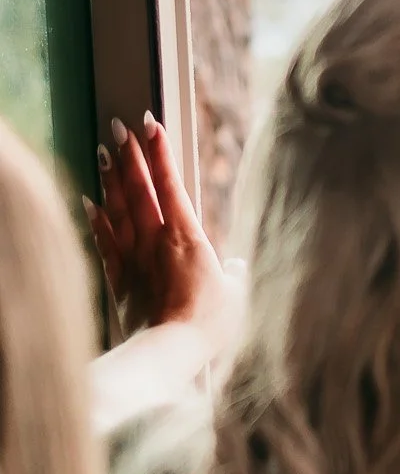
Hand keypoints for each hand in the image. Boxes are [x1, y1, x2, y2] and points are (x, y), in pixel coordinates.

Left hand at [82, 115, 235, 343]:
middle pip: (138, 187)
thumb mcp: (236, 296)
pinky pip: (104, 239)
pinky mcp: (118, 278)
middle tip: (119, 126)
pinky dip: (95, 218)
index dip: (159, 151)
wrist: (169, 349)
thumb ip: (234, 275)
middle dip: (129, 154)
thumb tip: (237, 267)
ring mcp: (132, 256)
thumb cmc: (208, 323)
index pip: (170, 183)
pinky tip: (89, 201)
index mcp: (186, 235)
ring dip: (110, 178)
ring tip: (104, 152)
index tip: (149, 124)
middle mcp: (154, 238)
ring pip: (117, 207)